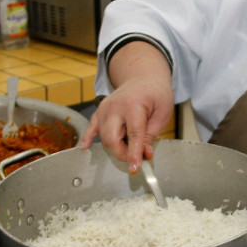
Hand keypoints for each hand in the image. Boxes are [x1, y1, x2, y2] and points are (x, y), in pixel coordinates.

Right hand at [79, 41, 173, 173]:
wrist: (143, 77)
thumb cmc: (155, 93)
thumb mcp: (162, 113)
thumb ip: (152, 135)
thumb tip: (144, 154)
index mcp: (133, 105)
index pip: (133, 135)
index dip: (134, 154)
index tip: (135, 169)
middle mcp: (115, 107)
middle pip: (112, 139)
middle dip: (123, 154)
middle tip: (137, 159)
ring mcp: (104, 109)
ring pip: (104, 138)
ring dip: (116, 148)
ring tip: (131, 148)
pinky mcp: (100, 111)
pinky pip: (92, 127)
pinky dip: (88, 138)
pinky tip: (84, 148)